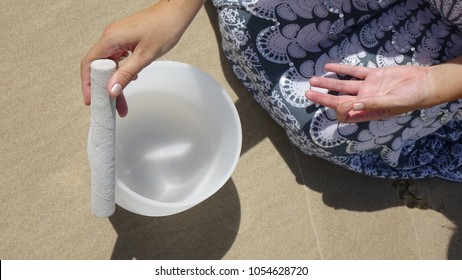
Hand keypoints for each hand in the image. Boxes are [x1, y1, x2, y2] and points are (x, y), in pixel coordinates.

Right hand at [80, 0, 204, 116]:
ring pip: (110, 64)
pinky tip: (129, 81)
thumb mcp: (145, 56)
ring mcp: (118, 37)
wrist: (176, 13)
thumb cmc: (163, 28)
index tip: (91, 99)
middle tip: (111, 106)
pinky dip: (121, 71)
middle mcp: (111, 37)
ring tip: (121, 100)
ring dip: (114, 81)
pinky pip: (117, 58)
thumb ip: (126, 74)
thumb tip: (112, 90)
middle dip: (104, 88)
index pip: (90, 64)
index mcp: (111, 39)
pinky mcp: (126, 39)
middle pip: (100, 67)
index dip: (88, 83)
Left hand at [305, 63, 436, 122]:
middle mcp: (364, 101)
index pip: (346, 114)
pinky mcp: (373, 75)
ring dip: (328, 83)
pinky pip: (354, 72)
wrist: (426, 84)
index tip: (342, 103)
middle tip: (307, 94)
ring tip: (312, 80)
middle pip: (338, 100)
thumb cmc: (413, 99)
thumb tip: (353, 105)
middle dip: (322, 97)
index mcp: (368, 112)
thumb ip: (374, 104)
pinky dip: (341, 69)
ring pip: (343, 85)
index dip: (339, 110)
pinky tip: (328, 66)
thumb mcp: (394, 103)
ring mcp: (368, 88)